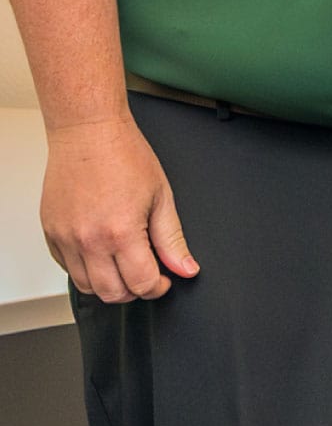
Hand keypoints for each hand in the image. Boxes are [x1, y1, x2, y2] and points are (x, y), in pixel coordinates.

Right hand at [41, 114, 199, 302]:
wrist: (89, 131)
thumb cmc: (124, 154)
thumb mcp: (161, 195)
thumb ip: (172, 238)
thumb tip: (186, 268)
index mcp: (121, 232)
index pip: (141, 284)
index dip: (158, 287)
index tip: (163, 280)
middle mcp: (89, 241)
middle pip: (112, 294)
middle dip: (134, 290)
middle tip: (145, 273)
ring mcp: (66, 239)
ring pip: (86, 287)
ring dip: (108, 284)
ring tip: (123, 263)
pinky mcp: (51, 234)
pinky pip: (67, 268)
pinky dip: (85, 268)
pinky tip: (100, 251)